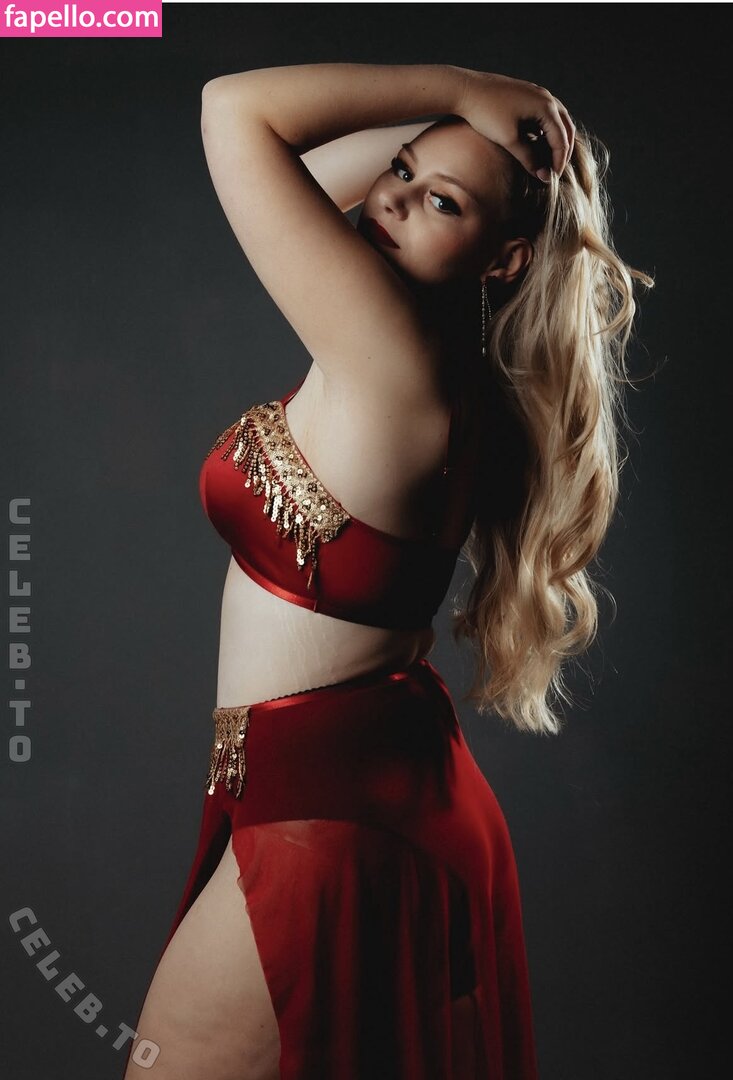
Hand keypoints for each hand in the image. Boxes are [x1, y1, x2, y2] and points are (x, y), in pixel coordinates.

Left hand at [455, 69, 575, 181]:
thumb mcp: (509, 140)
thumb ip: (528, 158)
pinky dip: (547, 129)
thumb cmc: (485, 113)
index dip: (558, 162)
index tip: (552, 179)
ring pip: (557, 119)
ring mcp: (536, 93)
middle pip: (566, 128)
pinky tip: (537, 142)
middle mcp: (545, 96)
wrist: (465, 89)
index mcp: (545, 106)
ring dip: (557, 139)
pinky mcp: (526, 93)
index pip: (562, 139)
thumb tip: (542, 175)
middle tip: (554, 171)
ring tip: (549, 159)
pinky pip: (545, 113)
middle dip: (562, 151)